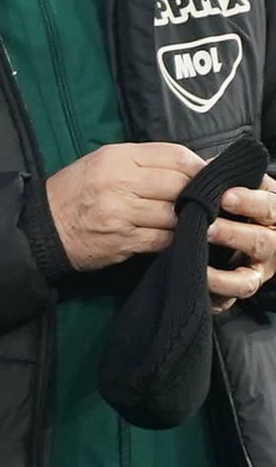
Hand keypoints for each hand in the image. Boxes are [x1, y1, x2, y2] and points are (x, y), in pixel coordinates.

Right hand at [46, 142, 205, 270]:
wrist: (43, 226)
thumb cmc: (77, 191)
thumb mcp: (103, 163)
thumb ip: (145, 163)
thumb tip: (195, 167)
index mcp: (115, 157)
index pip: (174, 156)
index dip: (199, 166)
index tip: (207, 175)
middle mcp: (119, 182)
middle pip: (180, 184)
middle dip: (197, 193)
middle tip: (203, 199)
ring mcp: (121, 213)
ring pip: (176, 213)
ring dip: (188, 218)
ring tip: (189, 218)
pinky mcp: (124, 240)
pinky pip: (164, 239)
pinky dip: (175, 238)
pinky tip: (173, 235)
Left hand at [210, 175, 275, 311]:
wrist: (236, 232)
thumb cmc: (235, 202)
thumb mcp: (238, 185)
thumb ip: (226, 177)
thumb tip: (209, 166)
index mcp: (273, 215)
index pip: (271, 208)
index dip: (251, 202)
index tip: (225, 196)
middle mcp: (271, 245)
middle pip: (262, 242)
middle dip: (234, 234)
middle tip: (208, 227)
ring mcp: (257, 271)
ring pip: (248, 279)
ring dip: (223, 274)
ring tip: (199, 262)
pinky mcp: (240, 289)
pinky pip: (230, 300)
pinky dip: (216, 295)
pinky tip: (198, 284)